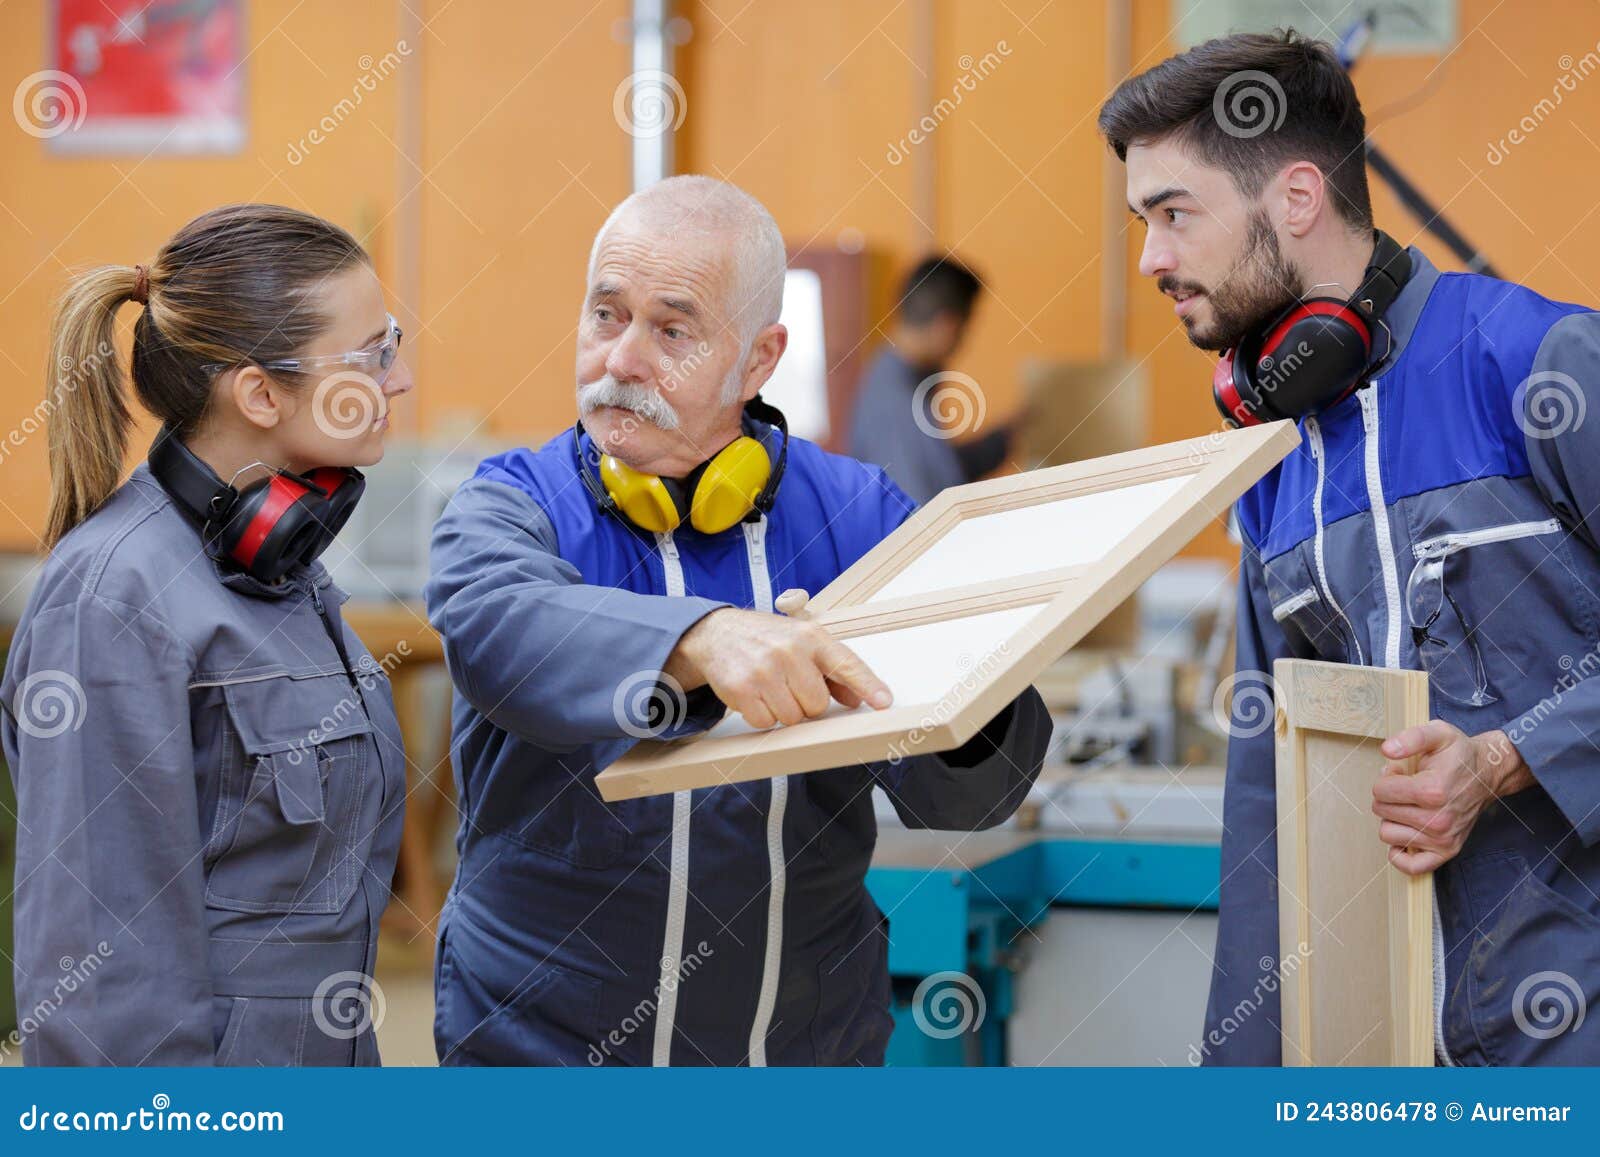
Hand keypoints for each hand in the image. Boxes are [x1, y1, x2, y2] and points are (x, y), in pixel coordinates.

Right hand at [662, 607, 891, 729]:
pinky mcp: (742, 689)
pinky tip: (755, 695)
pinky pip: (766, 723)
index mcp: (811, 637)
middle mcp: (789, 651)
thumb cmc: (766, 639)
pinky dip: (762, 716)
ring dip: (783, 711)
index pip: (846, 664)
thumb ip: (832, 670)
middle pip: (817, 705)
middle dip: (806, 703)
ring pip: (792, 718)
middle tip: (790, 685)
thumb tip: (857, 700)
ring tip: (771, 687)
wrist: (716, 633)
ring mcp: (764, 670)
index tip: (883, 703)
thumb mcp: (802, 642)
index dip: (868, 686)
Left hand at [1373, 723, 1535, 874]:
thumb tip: (1387, 750)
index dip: (1386, 778)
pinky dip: (1400, 853)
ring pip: (1388, 834)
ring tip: (1411, 804)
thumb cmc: (1459, 754)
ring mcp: (1443, 838)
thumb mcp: (1437, 734)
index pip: (1380, 791)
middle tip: (1408, 787)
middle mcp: (1438, 819)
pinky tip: (1405, 832)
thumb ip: (1410, 738)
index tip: (1401, 772)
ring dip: (1393, 818)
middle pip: (1381, 811)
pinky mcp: (1446, 851)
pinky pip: (1411, 866)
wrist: (1487, 774)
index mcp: (1432, 790)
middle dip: (1388, 796)